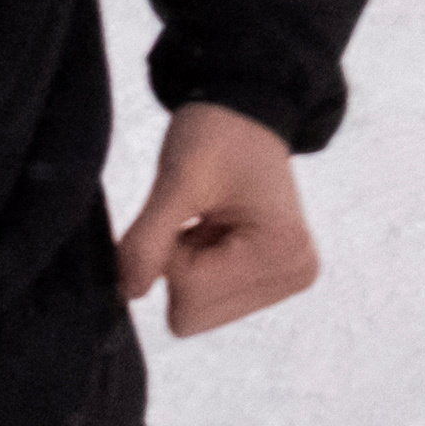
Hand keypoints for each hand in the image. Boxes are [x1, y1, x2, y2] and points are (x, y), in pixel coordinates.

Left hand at [114, 103, 319, 340]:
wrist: (246, 110)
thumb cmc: (219, 133)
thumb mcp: (177, 179)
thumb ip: (147, 240)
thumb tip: (129, 293)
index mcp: (283, 251)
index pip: (190, 297)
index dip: (170, 254)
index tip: (189, 210)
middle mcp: (294, 274)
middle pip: (195, 316)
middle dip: (181, 267)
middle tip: (199, 218)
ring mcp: (286, 280)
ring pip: (199, 313)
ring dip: (189, 269)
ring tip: (210, 221)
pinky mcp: (272, 280)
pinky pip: (210, 302)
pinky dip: (200, 269)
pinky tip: (216, 231)